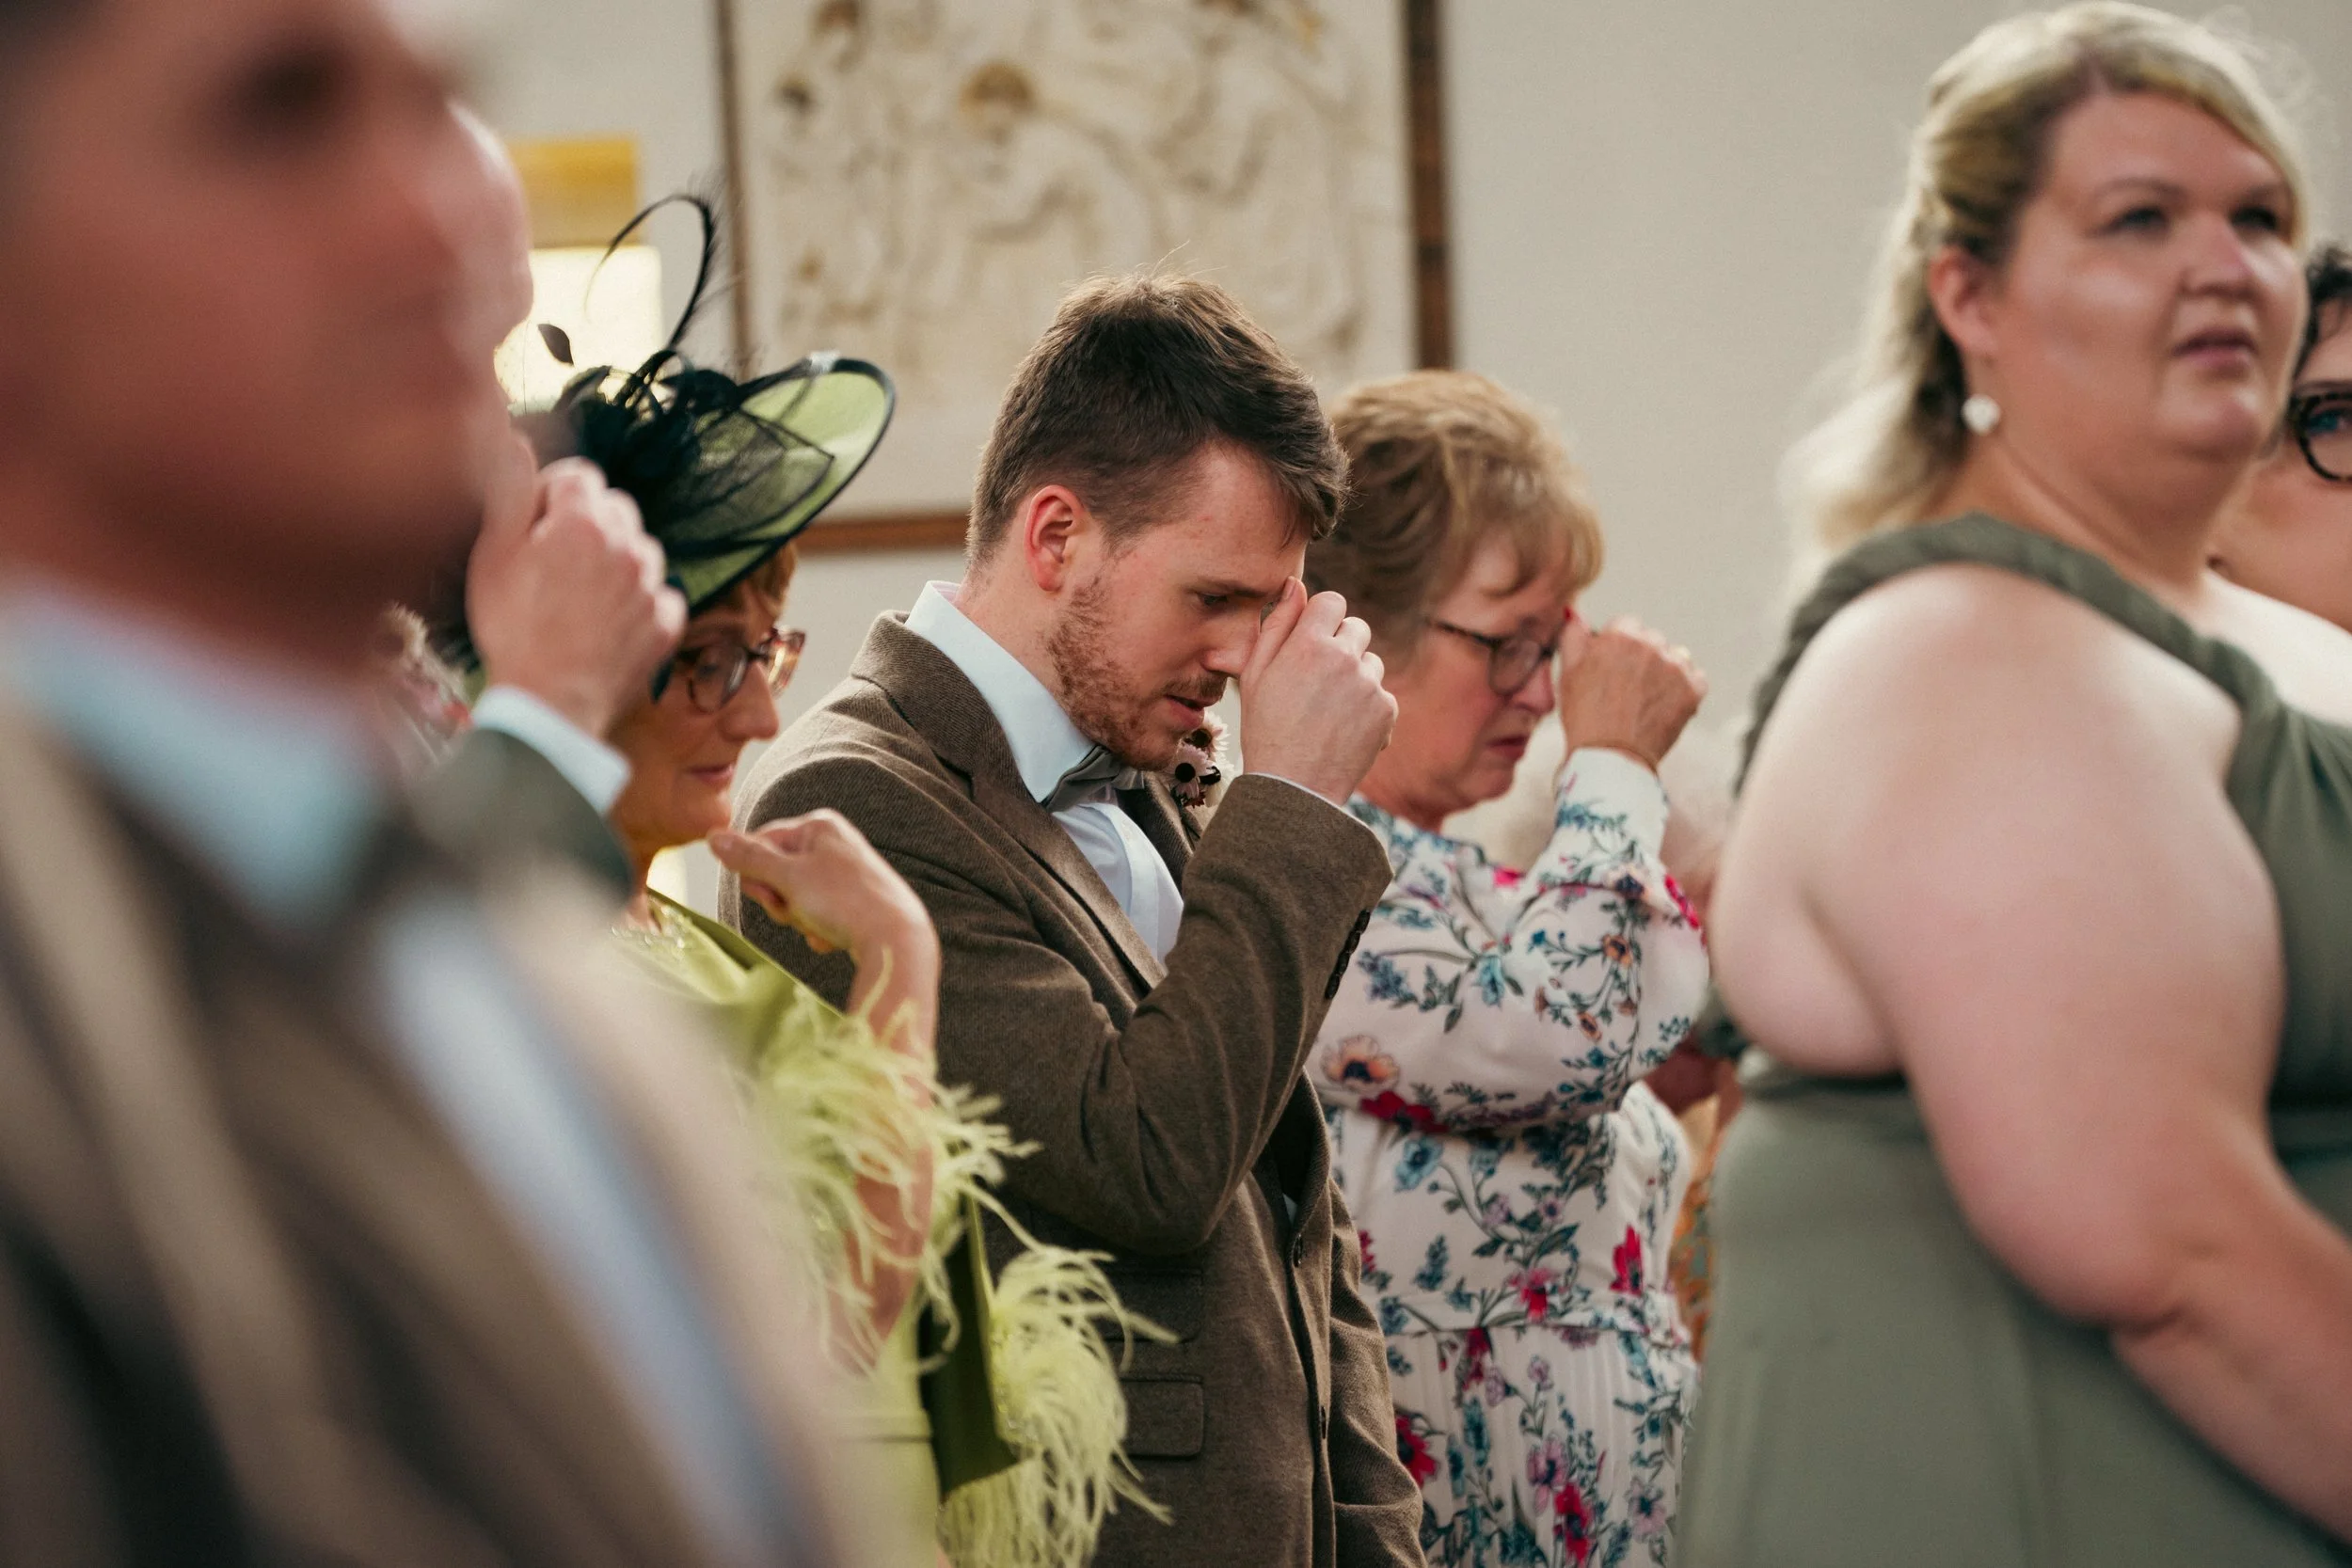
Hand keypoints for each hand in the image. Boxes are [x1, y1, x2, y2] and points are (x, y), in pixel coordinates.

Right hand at [468, 438, 685, 738]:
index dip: (551, 495)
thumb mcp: (492, 556)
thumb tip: (517, 441)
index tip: (534, 526)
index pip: (579, 476)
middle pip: (614, 508)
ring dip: (615, 561)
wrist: (549, 703)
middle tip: (553, 564)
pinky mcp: (667, 623)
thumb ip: (509, 491)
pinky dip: (639, 601)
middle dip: (587, 524)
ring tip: (578, 597)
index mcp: (585, 523)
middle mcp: (629, 546)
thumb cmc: (511, 630)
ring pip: (639, 549)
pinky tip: (607, 622)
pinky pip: (659, 593)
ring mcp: (653, 586)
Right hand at [710, 811, 937, 966]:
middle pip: (776, 872)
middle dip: (781, 901)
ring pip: (795, 898)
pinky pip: (817, 913)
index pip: (760, 842)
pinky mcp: (854, 900)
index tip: (772, 895)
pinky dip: (819, 929)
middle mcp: (834, 842)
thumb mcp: (788, 878)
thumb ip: (748, 858)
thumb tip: (713, 835)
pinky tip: (835, 937)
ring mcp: (845, 871)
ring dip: (799, 918)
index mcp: (819, 825)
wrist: (897, 940)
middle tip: (800, 911)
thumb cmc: (845, 902)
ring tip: (821, 925)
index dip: (756, 876)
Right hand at [1238, 579, 1396, 805]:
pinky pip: (1381, 693)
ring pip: (1370, 662)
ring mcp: (1369, 684)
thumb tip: (1294, 585)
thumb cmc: (1266, 729)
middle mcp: (1344, 657)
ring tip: (1328, 711)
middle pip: (1356, 627)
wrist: (1294, 787)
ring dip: (1355, 677)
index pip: (1332, 601)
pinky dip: (1368, 708)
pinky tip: (1343, 729)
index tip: (1312, 641)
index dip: (1322, 619)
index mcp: (1309, 643)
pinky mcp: (1387, 709)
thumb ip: (1277, 625)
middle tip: (1318, 681)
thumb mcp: (1256, 674)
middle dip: (1341, 646)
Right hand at [1554, 613, 1705, 770]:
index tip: (1610, 670)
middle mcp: (1652, 645)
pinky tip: (1663, 706)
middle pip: (1651, 640)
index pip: (1625, 626)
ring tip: (1645, 700)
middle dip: (1641, 658)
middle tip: (1625, 689)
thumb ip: (1573, 635)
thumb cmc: (1584, 717)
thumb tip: (1575, 614)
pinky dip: (1683, 689)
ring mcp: (1676, 667)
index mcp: (1621, 635)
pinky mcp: (1693, 689)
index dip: (1616, 649)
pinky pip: (1694, 677)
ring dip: (1663, 671)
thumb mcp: (1567, 671)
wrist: (1611, 758)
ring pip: (1674, 657)